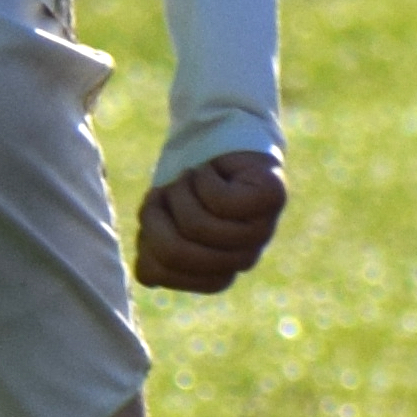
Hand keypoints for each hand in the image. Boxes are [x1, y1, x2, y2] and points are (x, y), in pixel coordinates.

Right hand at [134, 149, 287, 292]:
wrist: (217, 141)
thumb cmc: (185, 187)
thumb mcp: (157, 222)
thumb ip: (154, 254)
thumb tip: (151, 275)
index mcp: (213, 273)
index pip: (161, 273)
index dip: (145, 239)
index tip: (156, 213)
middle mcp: (240, 259)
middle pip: (175, 252)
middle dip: (155, 215)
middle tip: (166, 192)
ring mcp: (260, 231)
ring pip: (197, 225)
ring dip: (180, 190)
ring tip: (189, 176)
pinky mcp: (271, 199)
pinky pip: (220, 200)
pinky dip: (203, 176)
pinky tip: (212, 170)